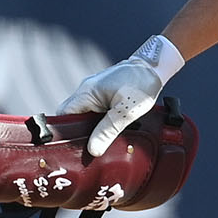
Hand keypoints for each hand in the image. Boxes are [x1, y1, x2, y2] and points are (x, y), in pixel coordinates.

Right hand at [56, 34, 183, 156]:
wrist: (154, 67)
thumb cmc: (141, 84)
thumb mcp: (125, 112)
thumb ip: (108, 130)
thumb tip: (93, 149)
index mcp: (86, 92)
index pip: (64, 114)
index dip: (65, 131)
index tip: (72, 146)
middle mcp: (86, 90)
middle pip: (72, 116)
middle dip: (78, 132)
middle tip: (88, 147)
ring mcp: (94, 90)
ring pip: (84, 113)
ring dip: (90, 127)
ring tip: (99, 140)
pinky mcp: (104, 92)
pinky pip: (94, 109)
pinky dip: (98, 120)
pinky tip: (108, 129)